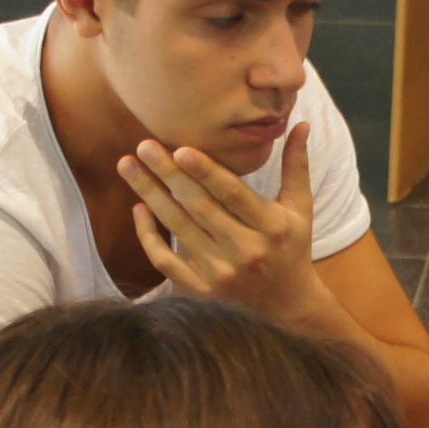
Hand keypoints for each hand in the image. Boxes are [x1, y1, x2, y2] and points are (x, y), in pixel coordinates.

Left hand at [121, 126, 324, 319]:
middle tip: (144, 146)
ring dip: (150, 195)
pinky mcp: (202, 291)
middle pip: (199, 208)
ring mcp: (221, 274)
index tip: (181, 149)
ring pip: (178, 229)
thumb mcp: (300, 208)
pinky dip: (149, 237)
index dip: (207, 172)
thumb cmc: (292, 246)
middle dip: (168, 175)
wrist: (286, 304)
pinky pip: (166, 262)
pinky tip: (138, 209)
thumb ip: (296, 166)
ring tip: (127, 166)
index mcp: (271, 227)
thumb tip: (300, 124)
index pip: (233, 195)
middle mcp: (246, 252)